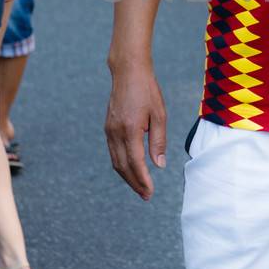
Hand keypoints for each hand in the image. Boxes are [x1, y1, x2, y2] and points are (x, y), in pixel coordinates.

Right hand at [106, 63, 166, 198]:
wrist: (127, 72)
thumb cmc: (147, 91)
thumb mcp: (160, 115)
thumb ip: (159, 141)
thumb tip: (159, 165)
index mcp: (130, 129)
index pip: (136, 162)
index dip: (142, 180)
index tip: (150, 192)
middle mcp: (116, 132)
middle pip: (123, 166)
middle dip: (134, 183)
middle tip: (146, 196)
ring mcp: (109, 130)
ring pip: (116, 161)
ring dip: (127, 177)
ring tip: (140, 188)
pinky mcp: (108, 128)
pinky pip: (113, 152)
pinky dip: (121, 165)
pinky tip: (131, 170)